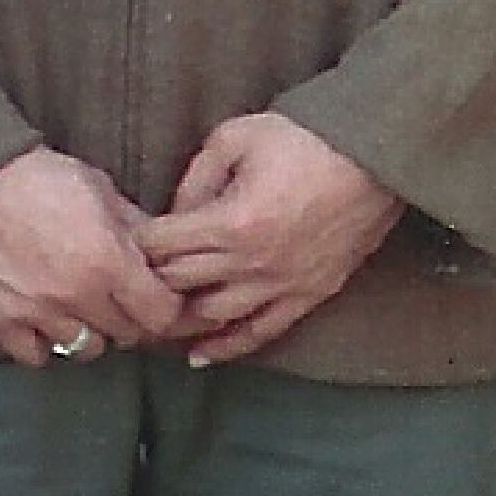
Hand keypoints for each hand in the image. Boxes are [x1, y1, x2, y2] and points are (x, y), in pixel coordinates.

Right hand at [0, 144, 184, 366]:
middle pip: (127, 335)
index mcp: (108, 261)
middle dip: (128, 316)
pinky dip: (42, 342)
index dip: (164, 306)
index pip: (161, 315)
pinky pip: (34, 355)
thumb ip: (133, 225)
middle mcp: (76, 295)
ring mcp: (35, 311)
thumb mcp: (98, 187)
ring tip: (76, 308)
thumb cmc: (34, 174)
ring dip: (87, 330)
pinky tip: (40, 319)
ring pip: (85, 348)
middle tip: (114, 296)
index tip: (154, 296)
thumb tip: (161, 252)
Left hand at [145, 110, 405, 366]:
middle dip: (148, 281)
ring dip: (179, 320)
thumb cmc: (304, 139)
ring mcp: (283, 284)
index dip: (135, 244)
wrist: (375, 156)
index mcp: (230, 222)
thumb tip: (173, 214)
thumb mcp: (233, 139)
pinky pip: (262, 332)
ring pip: (214, 317)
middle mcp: (253, 262)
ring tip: (152, 319)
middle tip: (124, 281)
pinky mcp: (310, 295)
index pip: (161, 247)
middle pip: (180, 285)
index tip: (120, 241)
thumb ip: (195, 178)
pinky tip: (199, 356)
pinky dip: (228, 348)